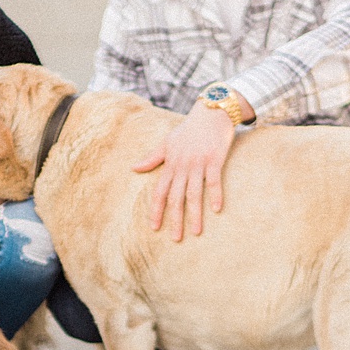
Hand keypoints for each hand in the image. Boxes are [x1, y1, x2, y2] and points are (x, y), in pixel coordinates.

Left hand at [132, 101, 242, 240]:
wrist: (211, 111)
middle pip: (175, 197)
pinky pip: (214, 180)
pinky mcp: (215, 159)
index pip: (159, 191)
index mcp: (170, 164)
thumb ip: (152, 158)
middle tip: (175, 239)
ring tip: (196, 232)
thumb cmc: (189, 129)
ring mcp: (199, 163)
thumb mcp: (167, 142)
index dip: (155, 209)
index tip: (154, 227)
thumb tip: (133, 168)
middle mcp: (182, 166)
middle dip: (174, 219)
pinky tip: (216, 209)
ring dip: (194, 214)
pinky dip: (215, 194)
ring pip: (194, 193)